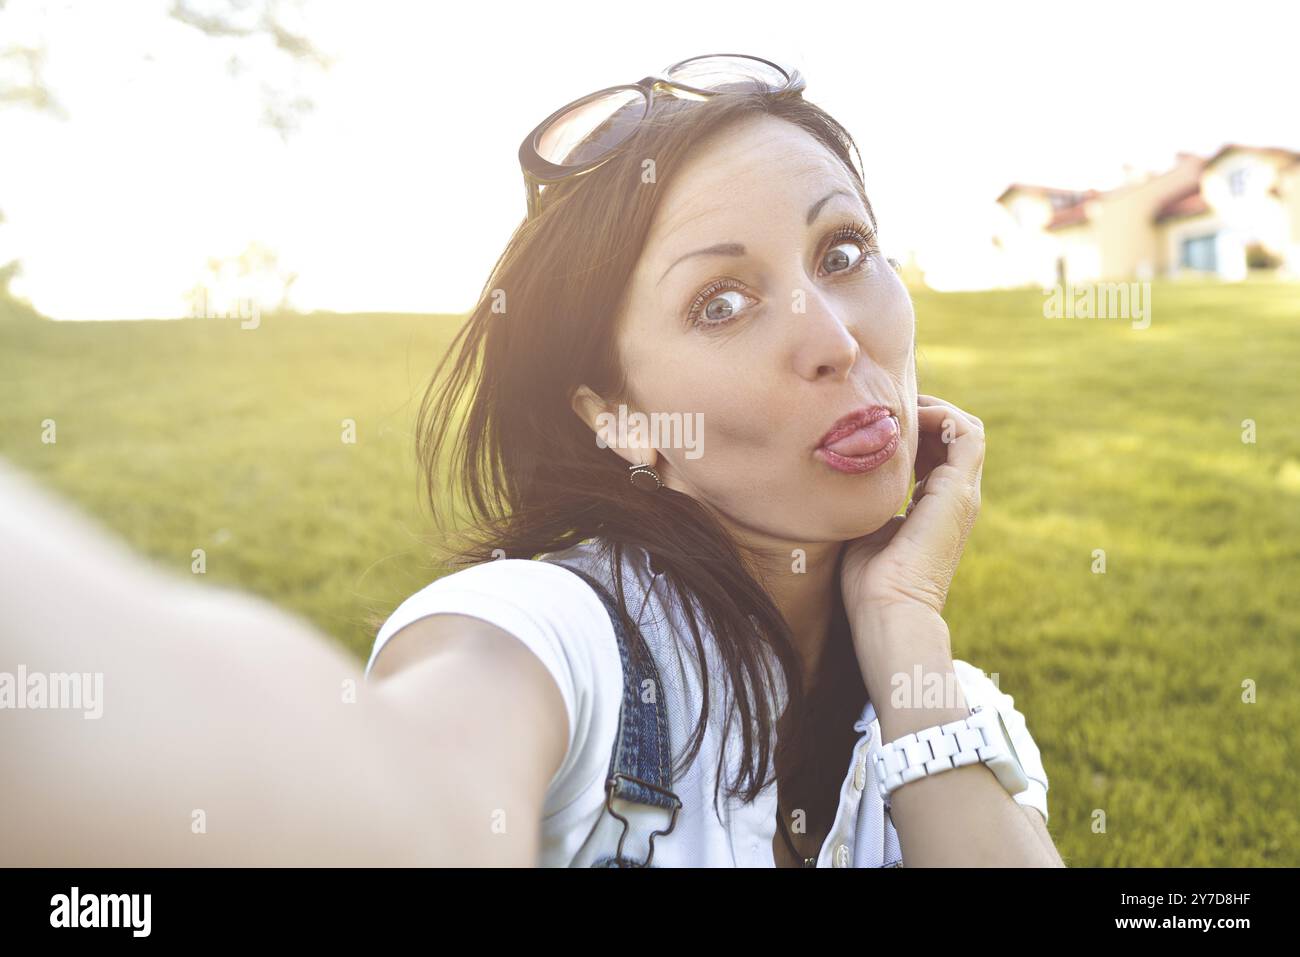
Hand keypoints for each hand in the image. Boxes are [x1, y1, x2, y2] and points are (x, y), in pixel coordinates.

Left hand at [841, 394, 984, 618]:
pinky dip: (943, 414)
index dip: (908, 429)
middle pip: (950, 435)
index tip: (872, 418)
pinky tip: (907, 416)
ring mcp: (961, 494)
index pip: (932, 452)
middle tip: (883, 402)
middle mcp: (953, 497)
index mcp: (932, 507)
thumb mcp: (863, 526)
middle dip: (920, 412)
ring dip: (933, 408)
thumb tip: (840, 474)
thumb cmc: (868, 581)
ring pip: (964, 429)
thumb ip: (864, 499)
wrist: (888, 608)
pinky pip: (967, 434)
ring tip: (896, 403)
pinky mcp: (960, 492)